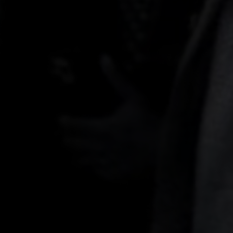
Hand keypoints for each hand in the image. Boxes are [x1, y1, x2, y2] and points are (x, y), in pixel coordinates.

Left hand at [52, 56, 159, 181]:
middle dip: (68, 139)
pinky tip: (99, 163)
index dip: (65, 122)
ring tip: (77, 152)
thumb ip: (117, 79)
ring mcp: (107, 163)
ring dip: (79, 155)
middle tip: (66, 136)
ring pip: (83, 161)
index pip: (73, 126)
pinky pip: (98, 172)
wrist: (171, 150)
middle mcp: (99, 147)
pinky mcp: (116, 175)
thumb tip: (104, 57)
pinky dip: (96, 167)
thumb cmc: (152, 121)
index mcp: (102, 128)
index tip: (61, 119)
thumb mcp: (135, 97)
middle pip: (73, 145)